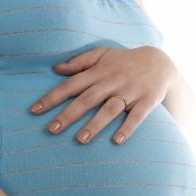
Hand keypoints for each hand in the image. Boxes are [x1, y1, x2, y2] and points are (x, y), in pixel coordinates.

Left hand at [29, 45, 178, 144]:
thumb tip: (56, 68)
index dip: (53, 97)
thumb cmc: (125, 61)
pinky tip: (117, 141)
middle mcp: (113, 81)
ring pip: (111, 109)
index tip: (35, 110)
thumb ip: (80, 61)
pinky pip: (137, 116)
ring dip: (96, 124)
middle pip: (88, 99)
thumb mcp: (103, 54)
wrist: (160, 62)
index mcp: (99, 71)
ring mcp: (131, 91)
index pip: (72, 84)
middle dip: (69, 114)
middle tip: (52, 130)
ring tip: (81, 140)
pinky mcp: (147, 101)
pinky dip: (128, 128)